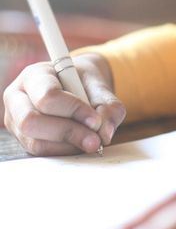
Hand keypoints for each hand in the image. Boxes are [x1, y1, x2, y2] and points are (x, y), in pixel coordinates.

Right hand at [3, 52, 125, 155]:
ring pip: (35, 142)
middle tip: (95, 140)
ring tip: (92, 141)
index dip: (73, 110)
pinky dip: (64, 152)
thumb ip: (107, 104)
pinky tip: (80, 144)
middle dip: (68, 132)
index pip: (48, 96)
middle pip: (32, 122)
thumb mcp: (98, 85)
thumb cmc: (83, 81)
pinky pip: (40, 152)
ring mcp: (15, 121)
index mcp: (35, 75)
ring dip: (68, 146)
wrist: (76, 84)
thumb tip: (105, 133)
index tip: (96, 120)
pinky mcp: (23, 139)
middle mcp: (17, 98)